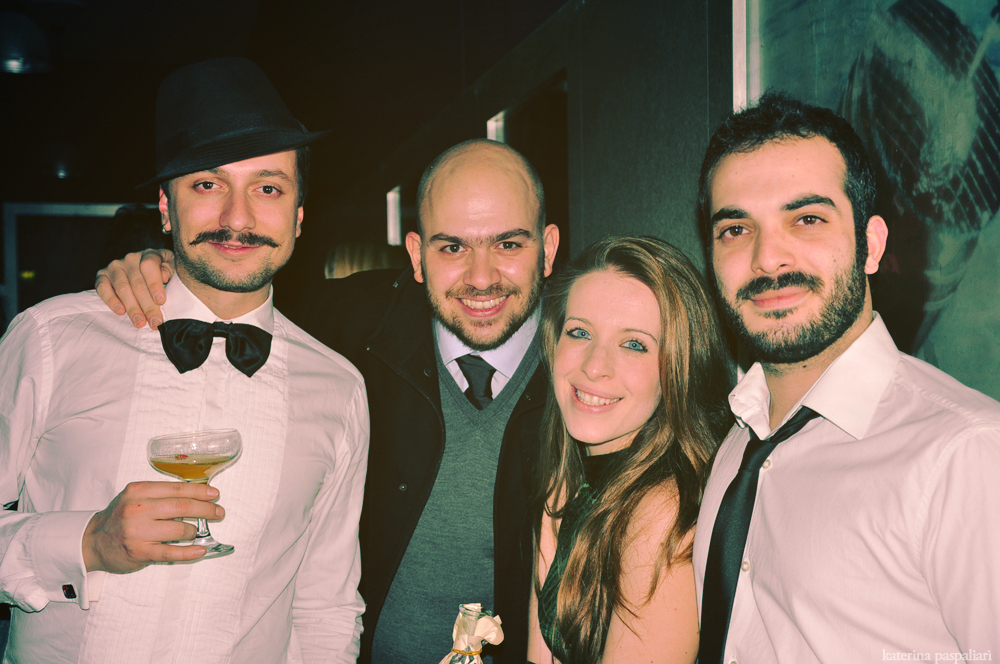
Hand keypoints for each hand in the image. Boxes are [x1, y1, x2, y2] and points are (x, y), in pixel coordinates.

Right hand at [82, 481, 223, 573]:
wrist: (93, 541)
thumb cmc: (120, 517)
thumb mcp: (135, 497)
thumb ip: (160, 494)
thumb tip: (196, 493)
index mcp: (139, 491)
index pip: (177, 488)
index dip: (200, 491)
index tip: (214, 494)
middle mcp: (137, 509)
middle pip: (182, 506)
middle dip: (206, 509)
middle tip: (219, 512)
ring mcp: (138, 532)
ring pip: (179, 528)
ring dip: (194, 530)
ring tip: (197, 531)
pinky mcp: (140, 552)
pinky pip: (171, 552)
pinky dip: (189, 551)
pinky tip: (200, 550)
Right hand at [95, 248, 175, 329]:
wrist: (146, 270)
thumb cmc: (164, 272)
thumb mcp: (174, 268)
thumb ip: (171, 270)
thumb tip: (164, 276)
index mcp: (150, 254)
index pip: (149, 265)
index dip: (154, 284)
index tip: (161, 301)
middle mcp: (131, 258)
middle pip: (137, 283)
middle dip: (148, 306)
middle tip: (155, 322)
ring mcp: (115, 266)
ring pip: (123, 288)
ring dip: (132, 308)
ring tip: (140, 322)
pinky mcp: (102, 275)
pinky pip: (103, 288)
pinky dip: (111, 300)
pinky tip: (120, 312)